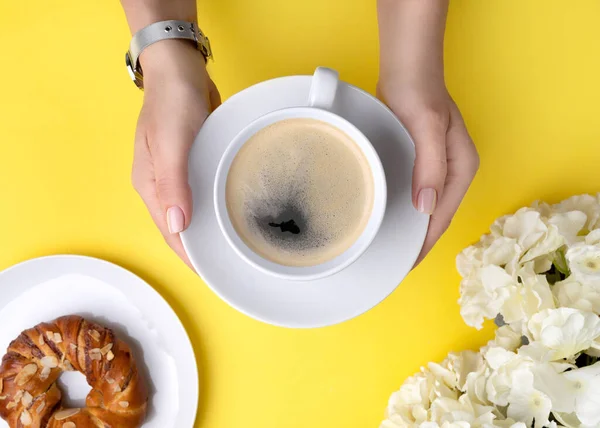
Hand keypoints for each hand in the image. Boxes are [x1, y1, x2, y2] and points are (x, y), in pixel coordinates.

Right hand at [131, 40, 220, 267]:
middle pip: (182, 228)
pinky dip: (216, 208)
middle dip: (203, 250)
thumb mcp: (172, 142)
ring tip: (237, 247)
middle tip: (233, 265)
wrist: (180, 70)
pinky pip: (205, 194)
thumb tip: (178, 225)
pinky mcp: (194, 164)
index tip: (214, 275)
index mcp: (151, 187)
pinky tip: (234, 214)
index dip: (191, 257)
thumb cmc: (173, 102)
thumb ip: (173, 183)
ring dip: (211, 230)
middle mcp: (163, 186)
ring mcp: (178, 175)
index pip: (171, 233)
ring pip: (195, 212)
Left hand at [377, 77, 478, 264]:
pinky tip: (389, 218)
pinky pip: (416, 194)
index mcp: (461, 168)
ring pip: (426, 208)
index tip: (406, 263)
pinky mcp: (421, 161)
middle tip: (394, 263)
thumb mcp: (427, 127)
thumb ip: (430, 166)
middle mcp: (452, 171)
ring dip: (412, 229)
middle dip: (419, 242)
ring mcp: (438, 167)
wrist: (407, 69)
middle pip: (437, 216)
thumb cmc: (418, 92)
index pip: (443, 216)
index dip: (425, 242)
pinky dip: (405, 210)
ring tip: (390, 249)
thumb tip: (426, 207)